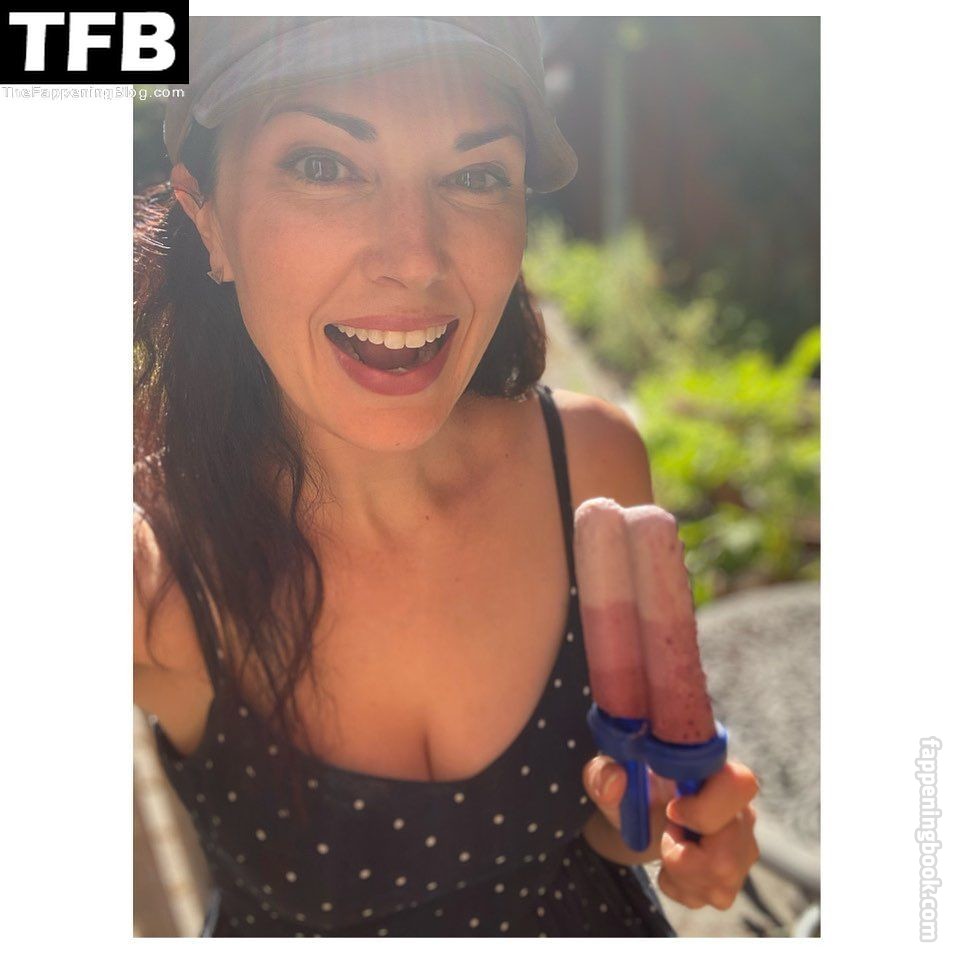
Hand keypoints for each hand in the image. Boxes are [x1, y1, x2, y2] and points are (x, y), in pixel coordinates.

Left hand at [583, 756, 759, 909]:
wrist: (638, 820)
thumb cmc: (630, 790)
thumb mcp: (608, 776)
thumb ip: (603, 773)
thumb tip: (616, 778)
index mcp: (713, 771)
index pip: (740, 783)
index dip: (706, 807)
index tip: (671, 811)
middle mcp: (739, 807)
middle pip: (730, 850)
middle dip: (683, 855)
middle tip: (666, 832)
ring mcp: (743, 845)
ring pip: (723, 878)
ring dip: (680, 873)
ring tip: (668, 846)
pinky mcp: (736, 875)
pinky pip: (714, 896)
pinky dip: (682, 887)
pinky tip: (673, 866)